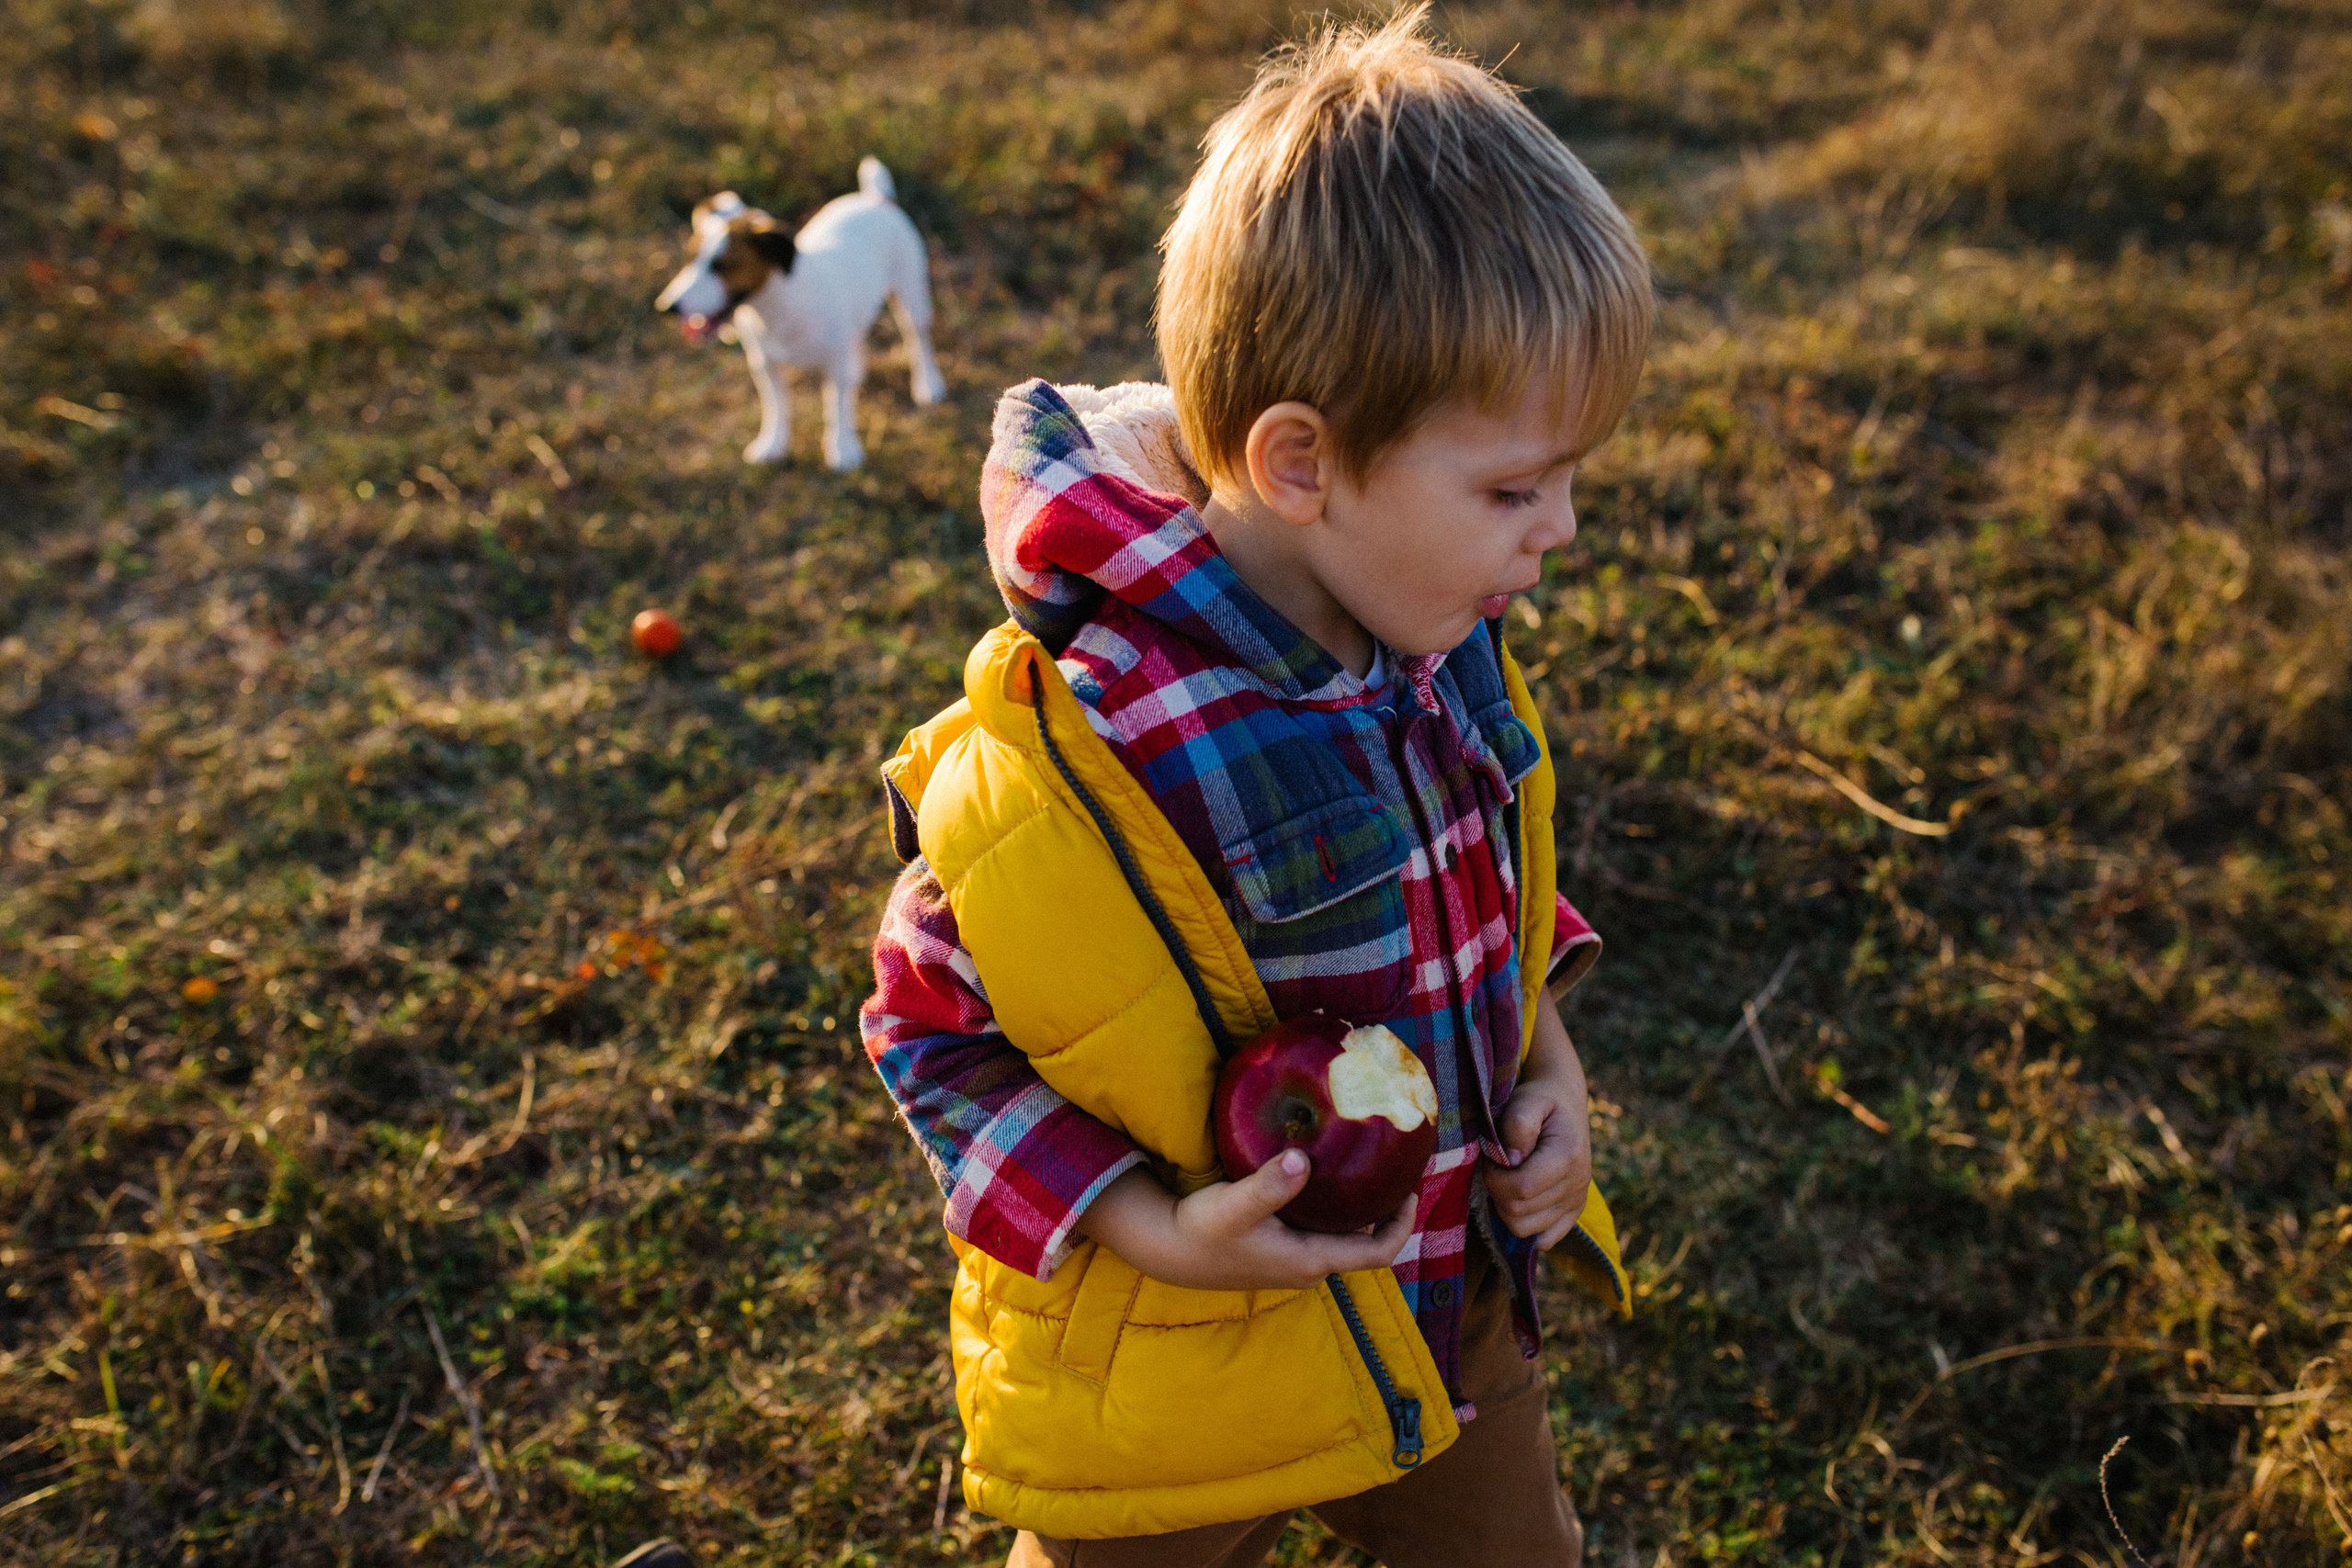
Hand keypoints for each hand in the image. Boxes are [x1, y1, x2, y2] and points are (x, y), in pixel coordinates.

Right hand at [1077, 1153, 1416, 1291]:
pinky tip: (1329, 1179)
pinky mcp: (1281, 1250)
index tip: (1412, 1189)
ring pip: (1344, 1238)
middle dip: (1387, 1213)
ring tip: (1369, 1169)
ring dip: (1363, 1212)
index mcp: (1310, 1261)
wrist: (1169, 1250)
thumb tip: (1303, 1159)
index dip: (1403, 1224)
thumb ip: (1270, 1184)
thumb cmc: (1203, 1230)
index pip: (1378, 1253)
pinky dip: (1337, 1211)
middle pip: (1367, 1245)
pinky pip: (1324, 1231)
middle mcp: (1309, 1267)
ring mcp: (1295, 1261)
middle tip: (1397, 1170)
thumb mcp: (1235, 1204)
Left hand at [1484, 996, 1592, 1249]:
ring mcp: (1577, 1202)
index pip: (1521, 1189)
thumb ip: (1517, 1123)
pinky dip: (1525, 1224)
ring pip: (1525, 1230)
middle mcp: (1578, 1184)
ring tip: (1507, 1180)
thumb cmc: (1540, 1099)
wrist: (1565, 1101)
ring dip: (1506, 1208)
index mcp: (1568, 1156)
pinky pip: (1543, 1240)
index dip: (1495, 1178)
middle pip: (1519, 1213)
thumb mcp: (1526, 1099)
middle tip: (1496, 1167)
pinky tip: (1519, 1199)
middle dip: (1497, 1191)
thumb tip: (1511, 1159)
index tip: (1491, 1158)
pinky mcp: (1573, 1212)